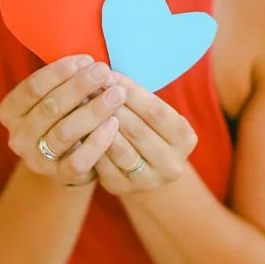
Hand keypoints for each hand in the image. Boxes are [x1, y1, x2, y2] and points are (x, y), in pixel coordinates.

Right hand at [0, 55, 126, 185]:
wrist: (70, 162)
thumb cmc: (66, 118)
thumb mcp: (58, 99)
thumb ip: (67, 82)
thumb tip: (90, 61)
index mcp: (11, 113)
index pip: (31, 88)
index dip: (58, 72)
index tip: (86, 59)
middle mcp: (19, 137)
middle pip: (49, 108)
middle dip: (79, 87)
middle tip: (104, 72)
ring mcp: (38, 159)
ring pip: (65, 132)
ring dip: (94, 110)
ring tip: (117, 93)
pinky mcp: (60, 175)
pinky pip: (79, 160)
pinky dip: (98, 141)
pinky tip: (115, 123)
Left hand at [91, 74, 200, 195]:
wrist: (148, 171)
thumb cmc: (150, 132)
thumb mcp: (157, 118)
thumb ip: (140, 101)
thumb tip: (108, 75)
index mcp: (185, 138)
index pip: (156, 111)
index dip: (131, 91)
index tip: (109, 74)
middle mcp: (171, 162)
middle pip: (136, 129)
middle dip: (110, 106)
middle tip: (87, 87)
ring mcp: (148, 180)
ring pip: (118, 148)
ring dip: (96, 125)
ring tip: (79, 105)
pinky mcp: (123, 189)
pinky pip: (102, 165)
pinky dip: (89, 145)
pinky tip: (79, 129)